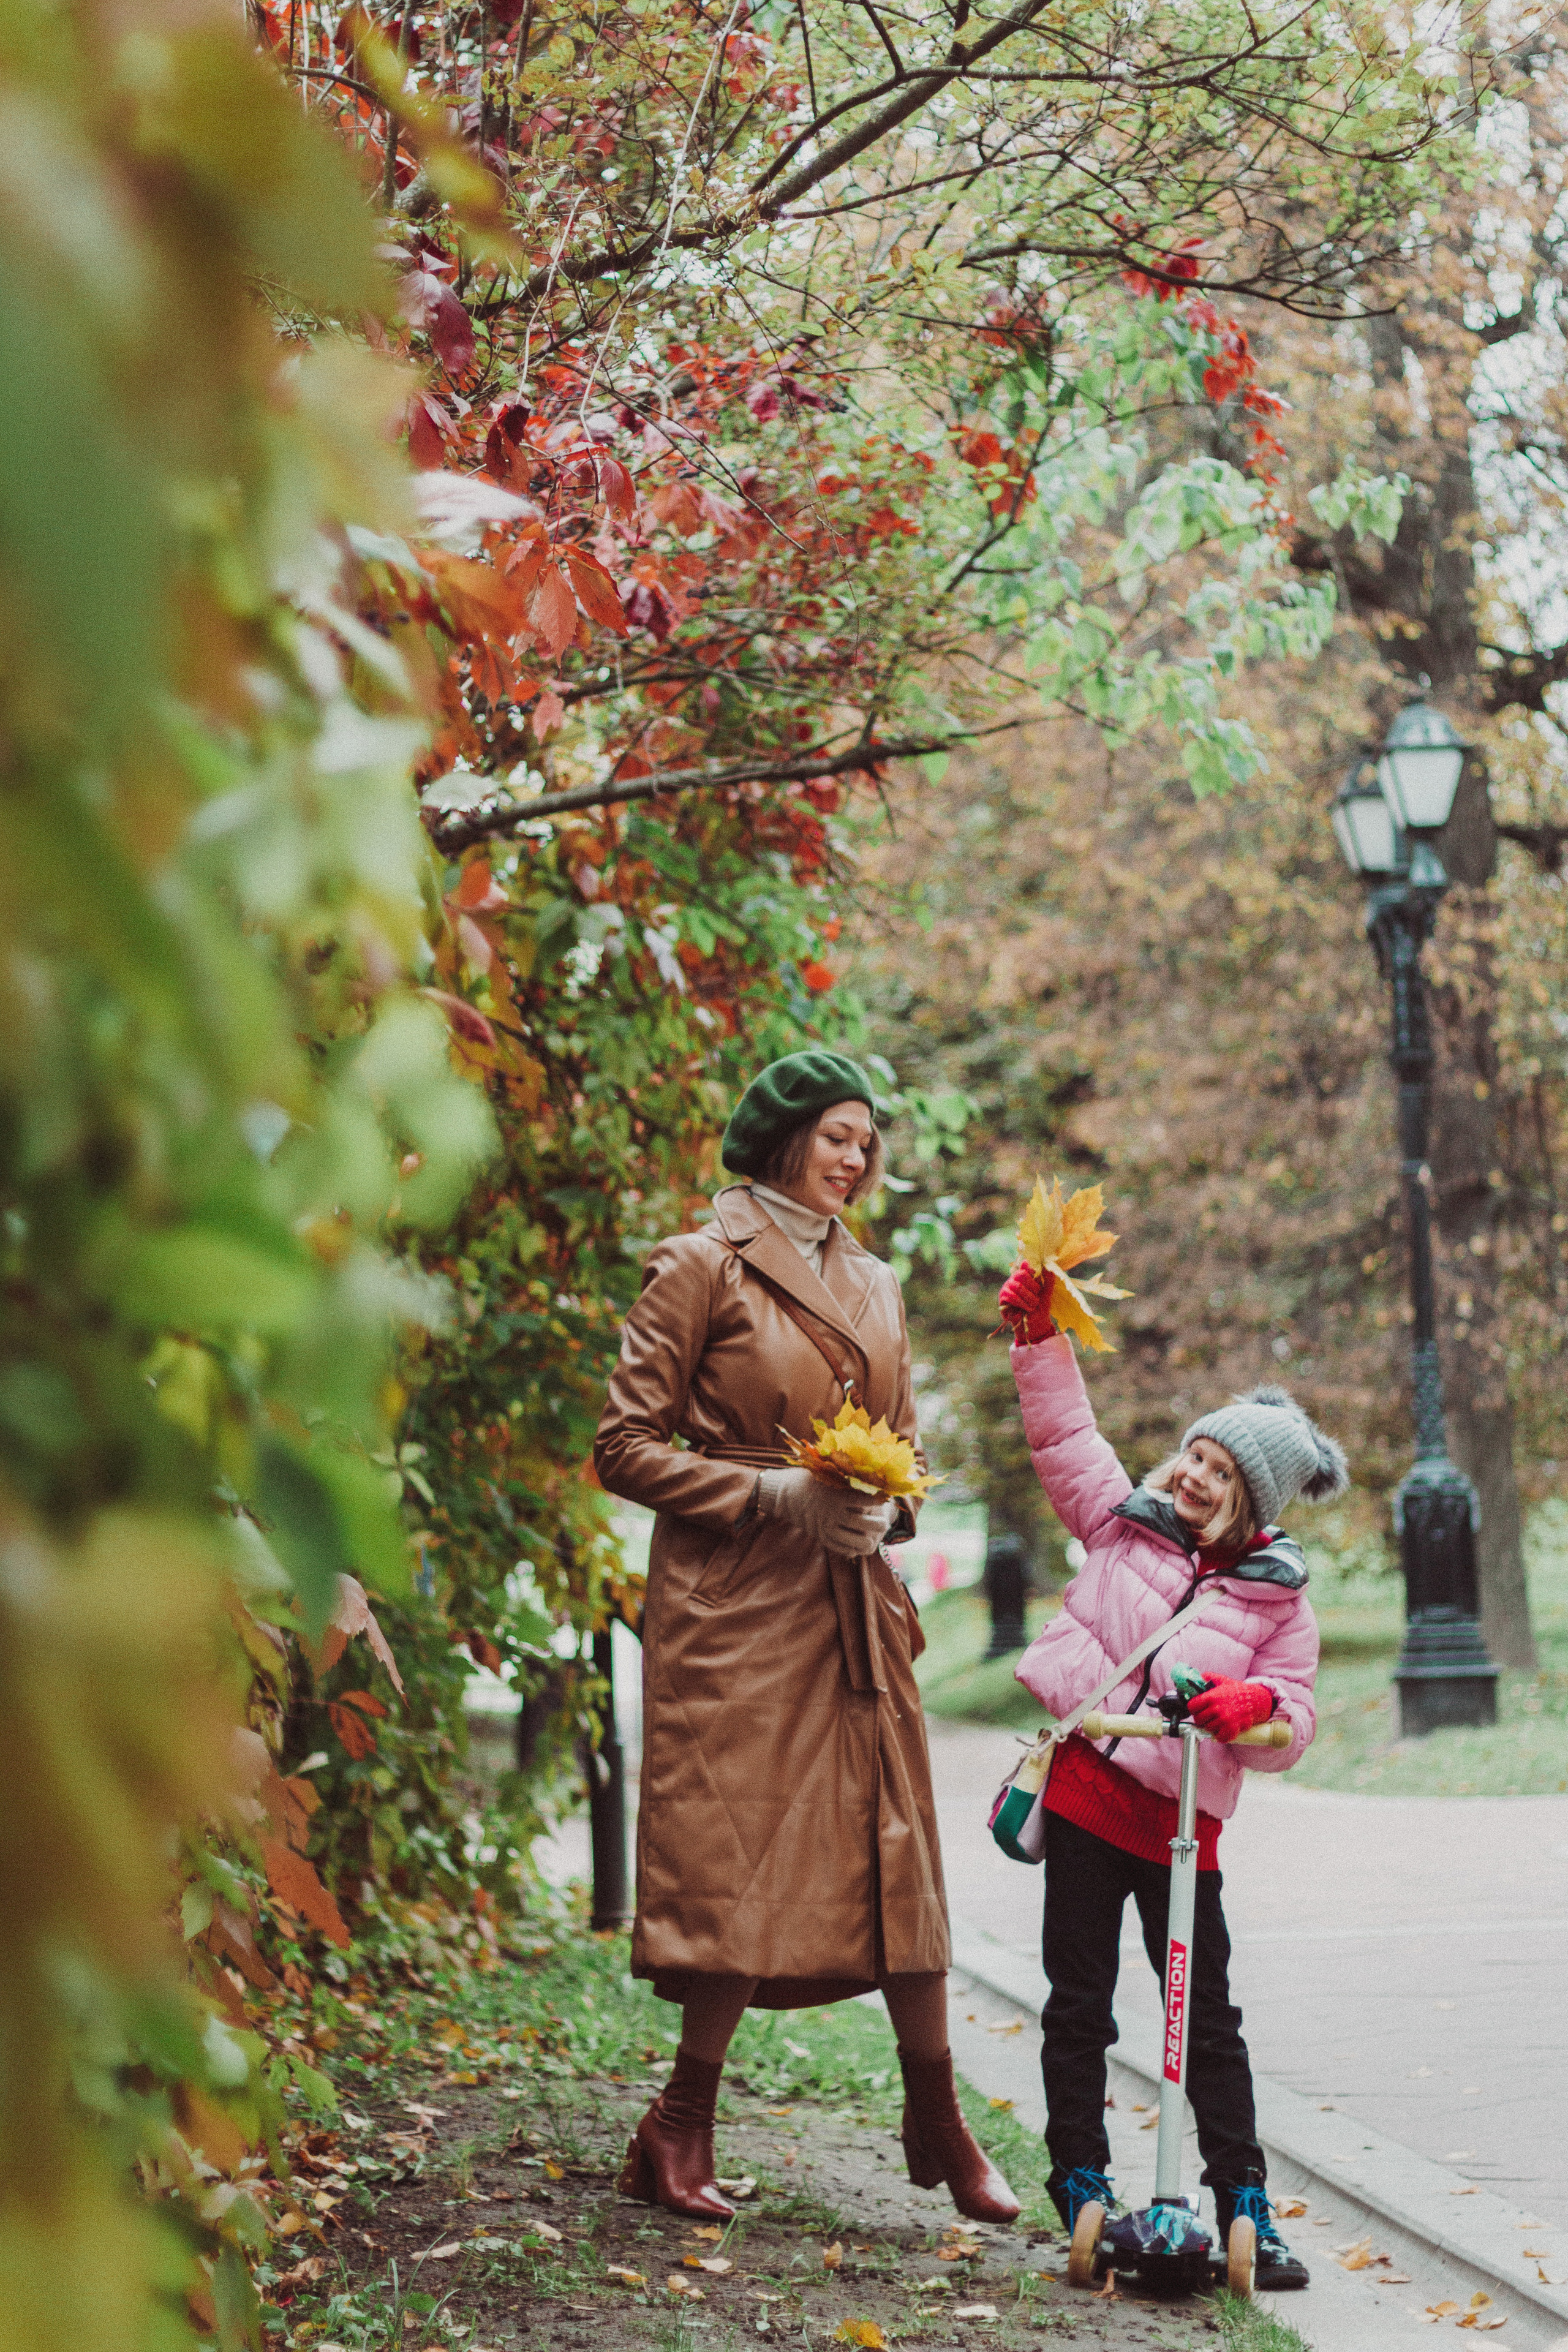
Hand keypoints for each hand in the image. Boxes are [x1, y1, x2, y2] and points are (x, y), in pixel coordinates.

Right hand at [758, 1467, 896, 1555]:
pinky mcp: (821, 1536)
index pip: (864, 1501)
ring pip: (854, 1540)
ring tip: (875, 1538)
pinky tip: (859, 1545)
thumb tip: (870, 1470)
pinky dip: (852, 1548)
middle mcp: (832, 1513)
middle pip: (863, 1524)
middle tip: (885, 1523)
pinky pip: (840, 1548)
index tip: (887, 1499)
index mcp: (835, 1496)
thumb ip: (847, 1474)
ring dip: (868, 1540)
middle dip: (877, 1525)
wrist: (785, 1493)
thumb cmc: (809, 1478)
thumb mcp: (827, 1472)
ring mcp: (826, 1527)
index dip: (878, 1501)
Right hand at [999, 1263, 1055, 1343]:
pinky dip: (1021, 1303)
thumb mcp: (1047, 1292)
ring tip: (1033, 1306)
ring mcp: (1007, 1286)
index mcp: (1025, 1273)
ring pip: (1017, 1286)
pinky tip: (1026, 1309)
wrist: (1034, 1323)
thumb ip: (1048, 1279)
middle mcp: (1014, 1278)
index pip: (1026, 1265)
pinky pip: (1011, 1297)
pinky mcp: (1002, 1297)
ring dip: (1028, 1298)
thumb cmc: (1040, 1306)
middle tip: (1037, 1297)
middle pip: (1022, 1274)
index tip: (1040, 1282)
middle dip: (1033, 1287)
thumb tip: (1047, 1267)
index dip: (1033, 1271)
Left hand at [1187, 1678, 1274, 1741]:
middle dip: (1201, 1718)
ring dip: (1211, 1726)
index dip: (1194, 1708)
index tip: (1197, 1708)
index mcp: (1212, 1697)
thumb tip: (1197, 1677)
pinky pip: (1219, 1737)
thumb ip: (1208, 1677)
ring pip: (1208, 1729)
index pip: (1192, 1706)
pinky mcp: (1233, 1729)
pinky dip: (1220, 1735)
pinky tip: (1223, 1729)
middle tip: (1207, 1716)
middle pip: (1198, 1720)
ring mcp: (1225, 1720)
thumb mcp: (1222, 1680)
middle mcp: (1217, 1709)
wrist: (1255, 1700)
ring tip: (1217, 1720)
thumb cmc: (1237, 1691)